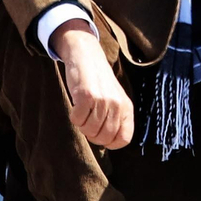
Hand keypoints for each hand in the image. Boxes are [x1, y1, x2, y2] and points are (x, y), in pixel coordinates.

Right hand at [52, 22, 133, 149]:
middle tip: (87, 122)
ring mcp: (102, 100)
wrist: (87, 56)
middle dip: (92, 135)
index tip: (100, 135)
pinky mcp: (86, 96)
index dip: (109, 142)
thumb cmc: (99, 82)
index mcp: (127, 108)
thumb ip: (115, 119)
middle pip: (104, 138)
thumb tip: (106, 144)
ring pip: (89, 130)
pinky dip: (74, 116)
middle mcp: (117, 105)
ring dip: (82, 125)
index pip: (123, 139)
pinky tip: (76, 105)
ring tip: (82, 111)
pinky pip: (77, 120)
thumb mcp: (115, 99)